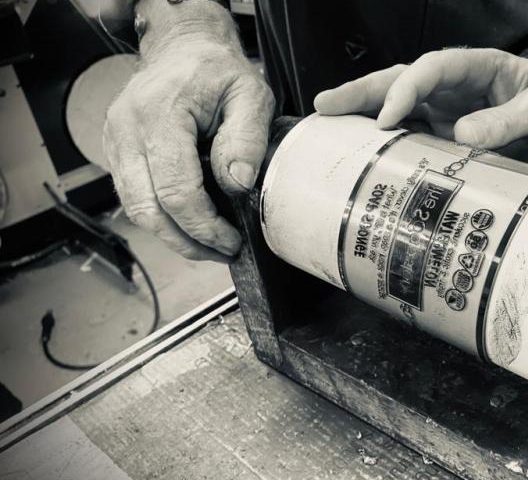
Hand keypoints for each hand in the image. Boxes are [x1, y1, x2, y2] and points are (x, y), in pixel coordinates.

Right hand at [104, 13, 272, 261]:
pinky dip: (162, 219)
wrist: (183, 50)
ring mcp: (115, 142)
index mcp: (161, 114)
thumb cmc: (218, 73)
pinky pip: (134, 198)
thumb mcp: (250, 96)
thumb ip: (247, 139)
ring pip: (136, 210)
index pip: (175, 190)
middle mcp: (128, 130)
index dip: (204, 226)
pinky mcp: (116, 152)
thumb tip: (238, 184)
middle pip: (148, 210)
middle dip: (187, 241)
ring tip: (210, 245)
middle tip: (223, 252)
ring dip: (173, 237)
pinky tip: (191, 225)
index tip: (232, 241)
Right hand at [314, 48, 527, 162]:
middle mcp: (454, 87)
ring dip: (363, 116)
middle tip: (326, 105)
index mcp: (476, 68)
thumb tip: (462, 134)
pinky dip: (384, 146)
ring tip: (325, 127)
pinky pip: (411, 138)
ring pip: (398, 108)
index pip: (431, 69)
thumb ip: (509, 120)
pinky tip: (361, 159)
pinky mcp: (447, 137)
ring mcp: (447, 111)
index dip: (406, 89)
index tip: (388, 117)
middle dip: (363, 92)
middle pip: (401, 81)